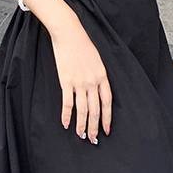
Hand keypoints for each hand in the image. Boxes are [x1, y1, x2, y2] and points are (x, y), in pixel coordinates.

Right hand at [49, 20, 111, 143]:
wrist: (69, 33)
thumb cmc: (83, 44)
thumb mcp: (97, 60)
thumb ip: (98, 75)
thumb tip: (96, 90)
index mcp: (102, 76)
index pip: (107, 102)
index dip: (107, 118)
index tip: (106, 130)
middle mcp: (92, 82)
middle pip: (95, 110)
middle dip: (94, 127)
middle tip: (93, 140)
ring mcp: (79, 82)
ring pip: (82, 110)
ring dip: (81, 125)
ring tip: (81, 136)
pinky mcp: (66, 81)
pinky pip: (68, 103)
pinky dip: (67, 115)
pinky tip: (66, 124)